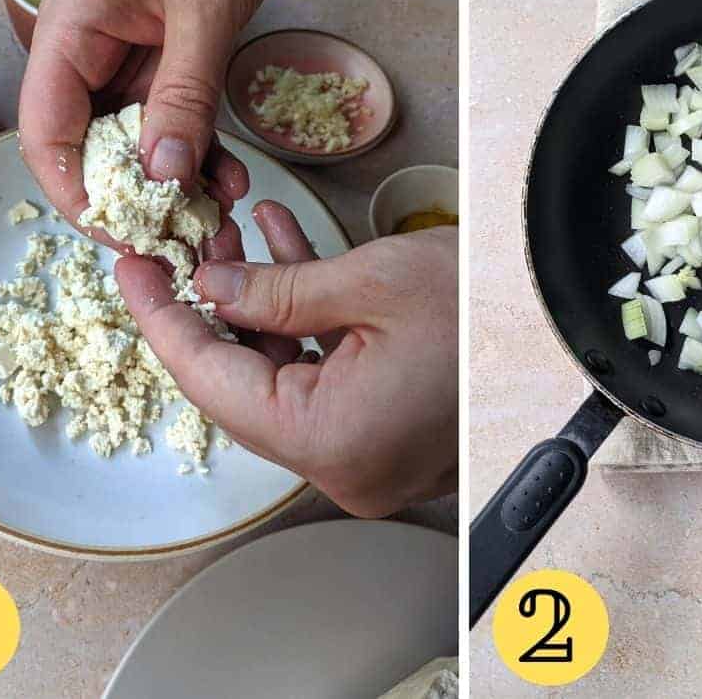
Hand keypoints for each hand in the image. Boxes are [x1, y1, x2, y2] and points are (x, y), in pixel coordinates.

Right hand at [17, 0, 294, 244]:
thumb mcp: (203, 7)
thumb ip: (183, 95)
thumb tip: (161, 175)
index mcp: (71, 29)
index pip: (49, 134)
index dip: (80, 195)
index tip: (127, 236)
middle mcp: (90, 46)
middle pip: (92, 145)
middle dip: (138, 198)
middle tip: (188, 237)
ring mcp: (129, 50)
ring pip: (138, 137)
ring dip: (176, 180)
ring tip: (221, 213)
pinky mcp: (168, 50)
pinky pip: (174, 115)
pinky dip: (199, 148)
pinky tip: (232, 175)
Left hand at [115, 201, 457, 516]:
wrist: (569, 316)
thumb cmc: (491, 302)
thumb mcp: (369, 281)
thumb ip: (274, 290)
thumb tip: (211, 288)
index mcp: (332, 440)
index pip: (212, 382)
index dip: (163, 320)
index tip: (133, 271)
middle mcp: (345, 466)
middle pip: (243, 385)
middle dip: (211, 307)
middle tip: (176, 249)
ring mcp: (369, 456)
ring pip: (283, 376)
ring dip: (260, 306)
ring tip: (237, 235)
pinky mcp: (388, 433)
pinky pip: (324, 378)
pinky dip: (304, 323)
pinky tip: (289, 258)